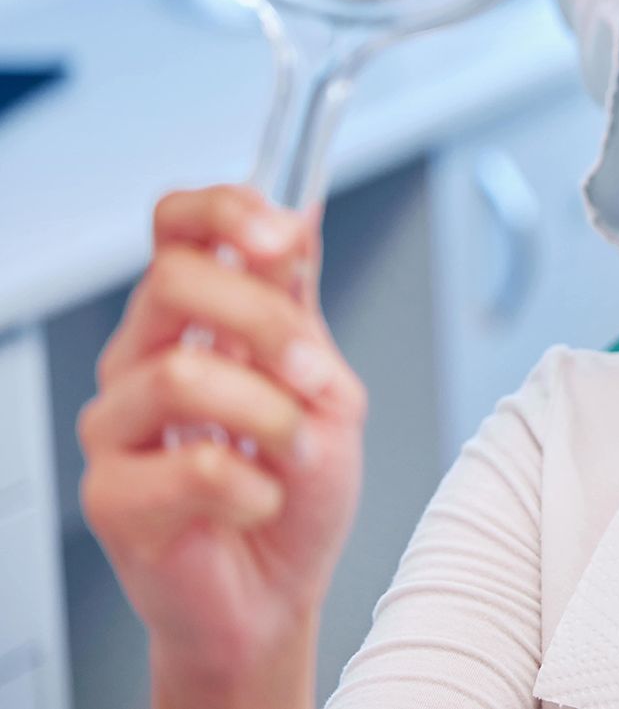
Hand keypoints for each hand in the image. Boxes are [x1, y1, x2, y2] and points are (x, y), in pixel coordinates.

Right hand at [79, 184, 364, 706]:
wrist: (279, 590)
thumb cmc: (296, 486)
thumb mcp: (324, 384)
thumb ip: (300, 307)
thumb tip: (298, 213)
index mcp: (195, 320)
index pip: (176, 226)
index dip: (221, 211)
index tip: (279, 236)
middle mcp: (145, 358)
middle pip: (171, 280)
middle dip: (265, 321)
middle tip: (316, 377)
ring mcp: (118, 425)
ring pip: (183, 374)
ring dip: (270, 416)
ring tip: (296, 453)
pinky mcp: (111, 494)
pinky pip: (192, 468)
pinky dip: (256, 487)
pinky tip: (261, 501)